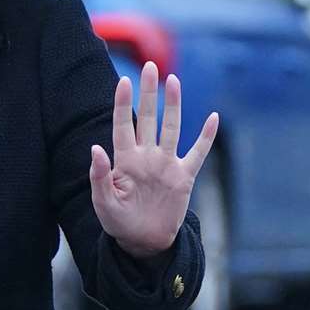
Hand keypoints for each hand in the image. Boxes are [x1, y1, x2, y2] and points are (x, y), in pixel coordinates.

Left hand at [90, 61, 218, 257]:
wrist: (143, 242)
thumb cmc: (118, 223)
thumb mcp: (103, 203)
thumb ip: (98, 176)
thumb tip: (95, 147)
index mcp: (124, 161)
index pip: (122, 125)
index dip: (123, 104)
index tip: (124, 81)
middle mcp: (146, 157)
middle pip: (148, 118)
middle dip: (149, 94)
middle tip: (150, 66)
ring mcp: (166, 164)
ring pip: (171, 128)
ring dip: (173, 106)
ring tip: (173, 81)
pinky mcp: (184, 177)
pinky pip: (198, 153)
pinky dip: (206, 136)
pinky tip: (214, 118)